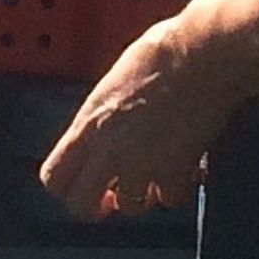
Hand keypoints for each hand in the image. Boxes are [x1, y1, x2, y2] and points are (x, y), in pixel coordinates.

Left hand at [39, 0, 258, 220]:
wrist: (205, 53)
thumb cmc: (165, 51)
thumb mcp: (117, 80)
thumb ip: (106, 113)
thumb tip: (109, 126)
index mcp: (89, 121)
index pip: (53, 176)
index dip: (67, 187)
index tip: (85, 183)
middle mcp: (108, 147)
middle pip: (81, 205)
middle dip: (98, 205)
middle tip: (115, 195)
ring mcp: (141, 162)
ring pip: (130, 207)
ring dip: (143, 195)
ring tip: (156, 173)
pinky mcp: (174, 168)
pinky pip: (170, 199)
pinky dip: (178, 188)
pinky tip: (184, 168)